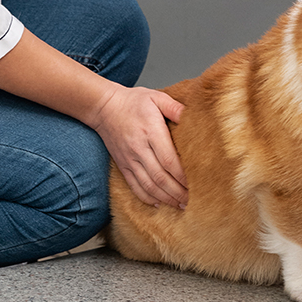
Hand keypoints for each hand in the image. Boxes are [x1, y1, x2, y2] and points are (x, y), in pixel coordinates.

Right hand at [90, 85, 188, 208]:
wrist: (104, 107)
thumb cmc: (133, 102)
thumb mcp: (156, 97)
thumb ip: (175, 108)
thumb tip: (194, 116)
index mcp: (150, 131)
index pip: (169, 160)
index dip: (183, 175)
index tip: (197, 182)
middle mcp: (139, 148)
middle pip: (160, 177)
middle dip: (178, 191)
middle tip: (193, 199)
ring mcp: (129, 159)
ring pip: (148, 186)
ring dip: (166, 198)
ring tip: (180, 204)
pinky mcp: (123, 165)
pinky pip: (134, 186)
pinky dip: (147, 198)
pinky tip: (159, 203)